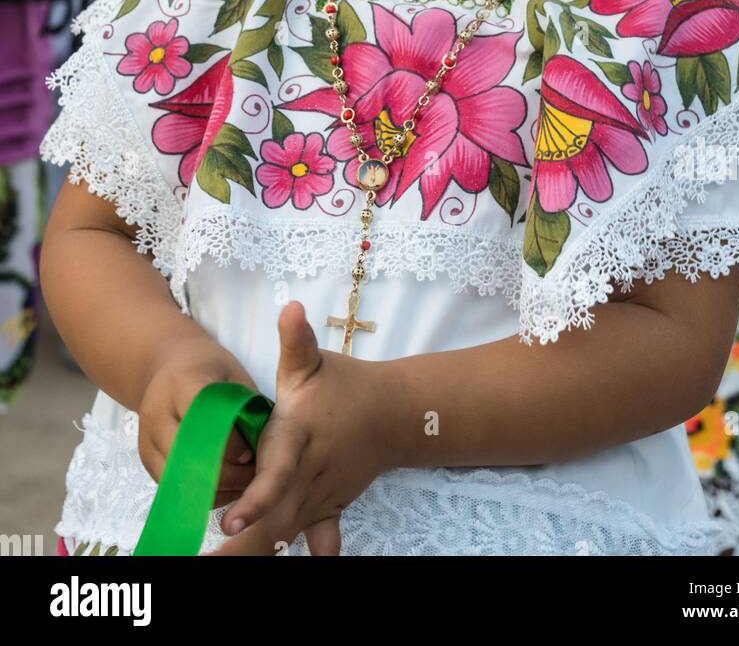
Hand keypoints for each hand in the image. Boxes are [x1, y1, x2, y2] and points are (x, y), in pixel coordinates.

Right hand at [137, 334, 258, 510]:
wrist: (169, 365)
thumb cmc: (209, 369)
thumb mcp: (233, 374)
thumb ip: (244, 407)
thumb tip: (258, 446)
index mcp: (182, 383)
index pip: (203, 421)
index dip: (229, 443)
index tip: (250, 453)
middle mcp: (157, 412)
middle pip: (187, 456)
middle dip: (223, 474)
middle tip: (250, 477)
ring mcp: (146, 436)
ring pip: (177, 477)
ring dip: (212, 489)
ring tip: (239, 484)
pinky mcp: (145, 457)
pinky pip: (171, 485)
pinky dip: (198, 492)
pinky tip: (222, 486)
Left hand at [204, 300, 397, 555]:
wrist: (394, 415)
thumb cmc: (343, 385)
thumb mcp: (315, 362)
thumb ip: (297, 341)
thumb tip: (291, 307)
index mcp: (299, 436)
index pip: (278, 471)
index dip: (257, 497)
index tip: (230, 519)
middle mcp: (310, 474)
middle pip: (276, 517)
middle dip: (240, 544)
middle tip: (202, 565)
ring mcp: (320, 497)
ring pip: (286, 535)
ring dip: (254, 555)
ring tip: (214, 570)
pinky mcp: (326, 510)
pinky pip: (313, 540)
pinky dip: (302, 554)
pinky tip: (276, 572)